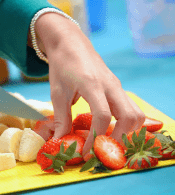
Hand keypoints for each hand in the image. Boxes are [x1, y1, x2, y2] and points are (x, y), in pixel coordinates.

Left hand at [33, 12, 145, 158]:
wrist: (70, 43)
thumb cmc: (62, 65)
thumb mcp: (57, 93)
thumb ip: (61, 118)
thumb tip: (61, 141)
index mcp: (92, 84)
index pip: (102, 116)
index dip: (95, 138)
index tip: (85, 152)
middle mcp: (111, 85)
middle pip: (130, 117)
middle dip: (120, 138)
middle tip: (103, 150)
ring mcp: (117, 85)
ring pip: (136, 113)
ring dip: (127, 131)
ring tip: (108, 142)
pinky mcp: (117, 87)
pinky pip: (130, 108)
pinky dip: (125, 122)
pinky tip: (111, 128)